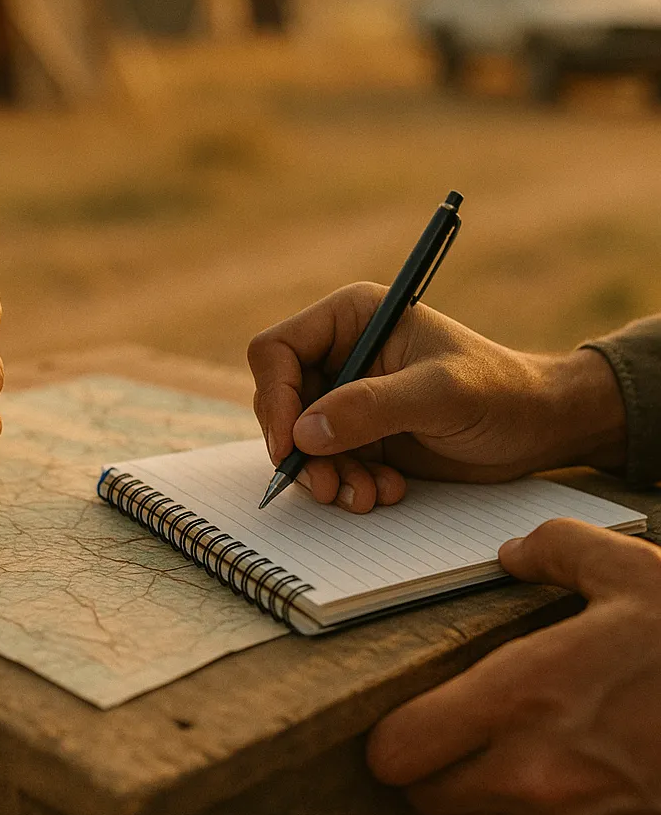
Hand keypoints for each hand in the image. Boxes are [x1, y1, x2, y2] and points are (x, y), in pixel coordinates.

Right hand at [248, 282, 626, 513]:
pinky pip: (327, 463)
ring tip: (368, 496)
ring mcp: (348, 396)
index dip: (275, 398)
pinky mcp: (360, 434)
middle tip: (327, 486)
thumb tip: (302, 434)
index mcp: (351, 318)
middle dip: (301, 450)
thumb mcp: (439, 394)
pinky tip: (387, 491)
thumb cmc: (501, 391)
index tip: (290, 446)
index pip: (277, 351)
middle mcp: (341, 353)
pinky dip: (348, 484)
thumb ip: (370, 408)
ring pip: (300, 441)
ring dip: (327, 475)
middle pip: (282, 402)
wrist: (540, 427)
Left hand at [367, 521, 660, 814]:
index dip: (390, 732)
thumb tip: (511, 555)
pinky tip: (555, 779)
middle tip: (450, 728)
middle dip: (424, 762)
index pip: (396, 748)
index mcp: (521, 699)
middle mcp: (531, 776)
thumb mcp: (633, 574)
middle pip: (420, 794)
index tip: (407, 710)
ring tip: (505, 750)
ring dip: (469, 794)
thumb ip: (556, 547)